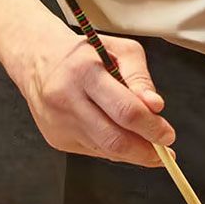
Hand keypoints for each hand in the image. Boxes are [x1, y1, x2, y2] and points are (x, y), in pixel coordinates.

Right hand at [4, 25, 175, 166]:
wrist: (36, 58)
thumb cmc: (83, 53)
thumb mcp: (119, 50)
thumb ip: (140, 78)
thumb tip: (156, 107)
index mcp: (84, 71)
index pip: (126, 110)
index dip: (152, 128)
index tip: (168, 134)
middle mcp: (66, 99)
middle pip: (115, 139)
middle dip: (146, 151)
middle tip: (164, 150)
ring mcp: (58, 123)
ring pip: (105, 150)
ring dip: (132, 153)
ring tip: (146, 144)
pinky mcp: (55, 138)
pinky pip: (93, 151)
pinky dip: (112, 149)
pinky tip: (117, 135)